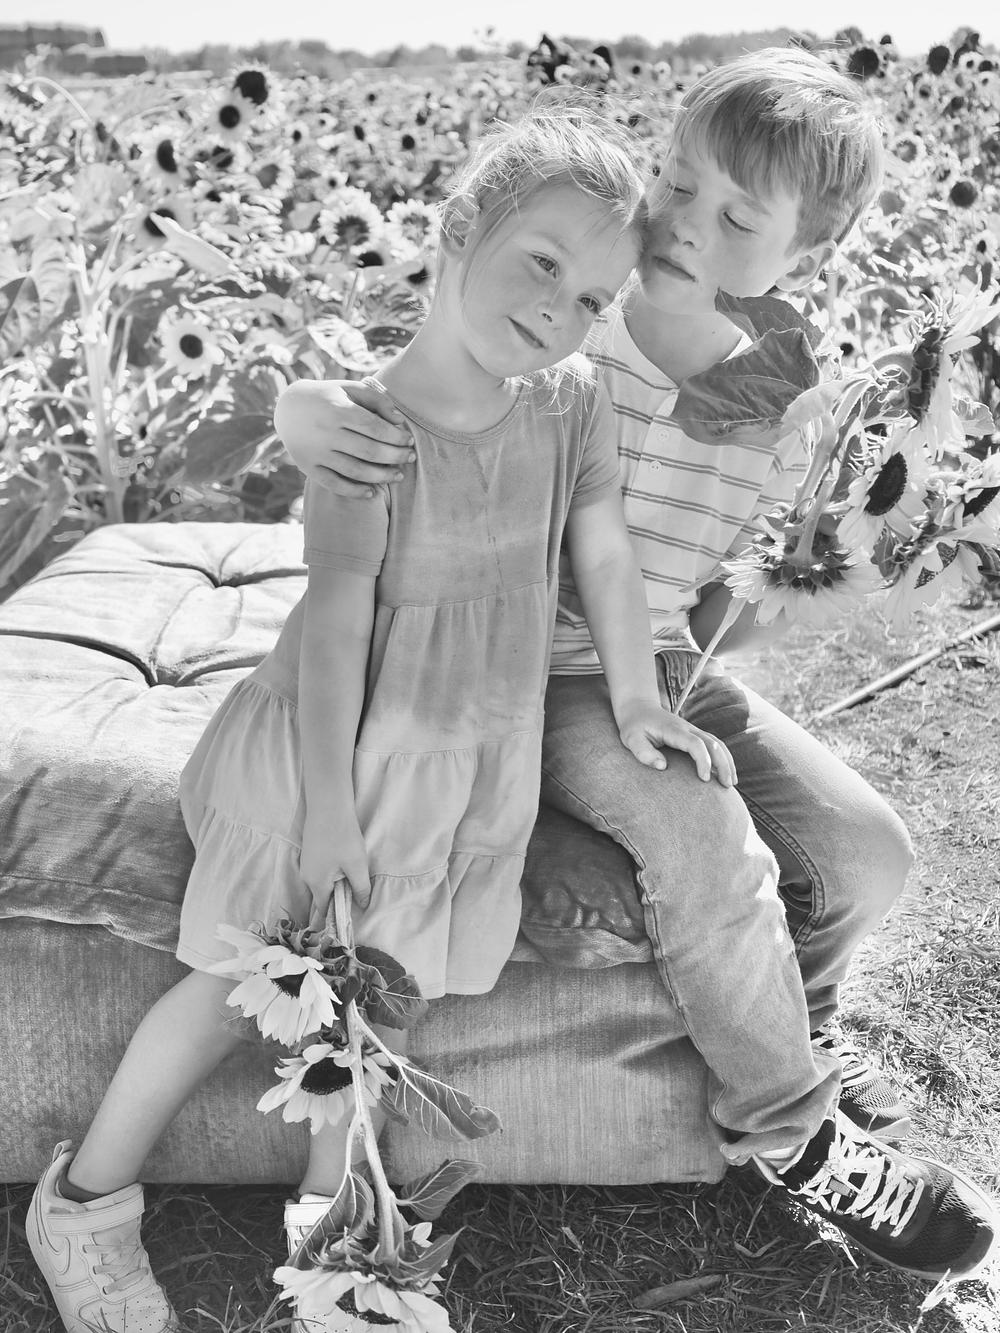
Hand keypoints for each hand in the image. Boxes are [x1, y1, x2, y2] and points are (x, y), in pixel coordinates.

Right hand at [274, 379, 414, 497]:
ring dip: (381, 476)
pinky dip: (354, 492)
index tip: (410, 441)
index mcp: (337, 410)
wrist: (288, 408)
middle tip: (411, 458)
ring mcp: (317, 453)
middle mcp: (326, 433)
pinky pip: (334, 485)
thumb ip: (377, 400)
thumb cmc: (328, 397)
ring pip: (355, 471)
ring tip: (398, 475)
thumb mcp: (349, 388)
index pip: (375, 428)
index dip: (396, 437)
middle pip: (369, 451)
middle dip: (395, 457)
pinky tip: (372, 492)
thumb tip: (400, 422)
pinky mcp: (309, 468)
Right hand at [299, 810, 371, 913]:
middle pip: (323, 895)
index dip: (335, 916)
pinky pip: (321, 870)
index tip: (348, 917)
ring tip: (352, 871)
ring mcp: (306, 863)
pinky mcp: (310, 852)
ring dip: (336, 881)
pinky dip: (332, 870)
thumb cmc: (343, 837)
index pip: (323, 910)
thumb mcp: (357, 865)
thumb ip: (360, 889)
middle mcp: (306, 876)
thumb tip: (363, 906)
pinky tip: (342, 858)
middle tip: (356, 889)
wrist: (328, 806)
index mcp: (316, 883)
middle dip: (338, 897)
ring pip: (322, 881)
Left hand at [616, 701, 736, 786]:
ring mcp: (693, 730)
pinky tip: (726, 773)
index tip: (705, 779)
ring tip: (731, 783)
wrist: (638, 707)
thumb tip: (663, 767)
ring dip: (727, 762)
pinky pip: (714, 744)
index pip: (695, 744)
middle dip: (723, 764)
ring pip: (717, 743)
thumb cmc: (634, 726)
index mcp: (673, 730)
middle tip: (727, 786)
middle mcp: (687, 728)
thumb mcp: (632, 739)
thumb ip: (644, 753)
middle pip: (713, 744)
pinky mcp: (694, 734)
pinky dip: (723, 757)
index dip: (703, 761)